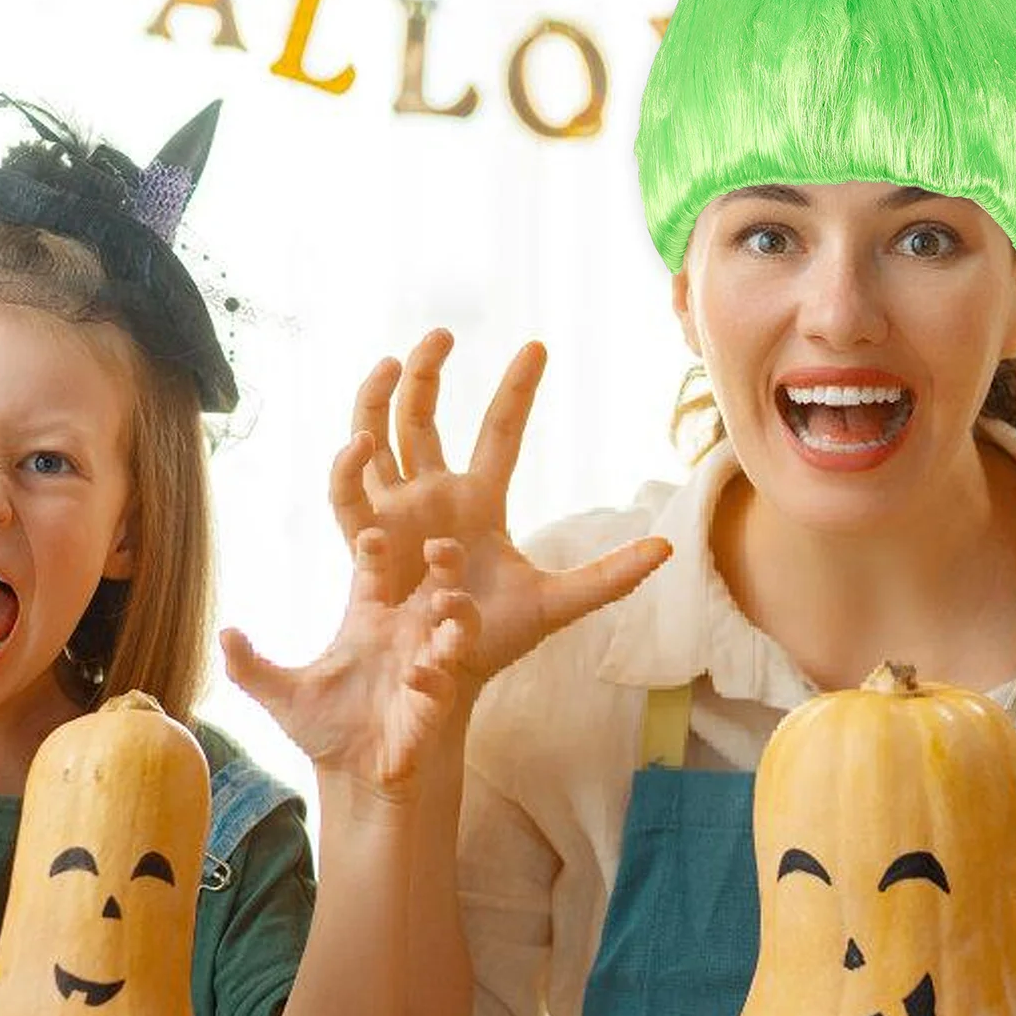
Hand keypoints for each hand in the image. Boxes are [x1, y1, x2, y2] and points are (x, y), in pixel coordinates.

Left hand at [222, 531, 479, 798]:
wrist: (350, 778)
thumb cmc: (322, 728)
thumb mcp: (279, 695)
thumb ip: (249, 667)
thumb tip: (222, 632)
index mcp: (368, 621)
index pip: (375, 571)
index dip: (375, 549)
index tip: (370, 535)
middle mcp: (403, 635)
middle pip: (437, 581)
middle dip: (446, 560)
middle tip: (438, 546)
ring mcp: (426, 664)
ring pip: (462, 623)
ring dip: (461, 609)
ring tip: (446, 601)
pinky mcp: (436, 701)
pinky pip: (444, 678)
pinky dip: (433, 674)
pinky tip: (415, 677)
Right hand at [332, 330, 670, 697]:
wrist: (441, 682)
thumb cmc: (492, 640)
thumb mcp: (557, 605)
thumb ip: (611, 578)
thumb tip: (667, 547)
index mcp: (479, 501)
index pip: (498, 431)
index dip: (517, 390)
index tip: (537, 346)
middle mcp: (433, 495)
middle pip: (424, 417)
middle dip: (427, 372)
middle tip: (441, 334)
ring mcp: (395, 513)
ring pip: (379, 437)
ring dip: (379, 397)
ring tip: (391, 363)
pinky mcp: (363, 540)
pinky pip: (347, 496)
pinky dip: (348, 466)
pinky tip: (360, 443)